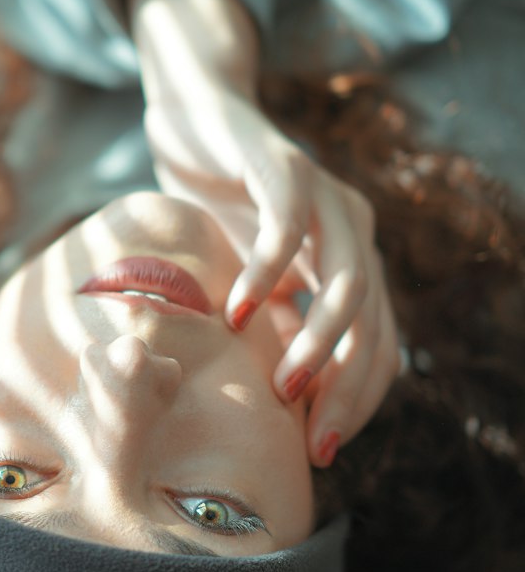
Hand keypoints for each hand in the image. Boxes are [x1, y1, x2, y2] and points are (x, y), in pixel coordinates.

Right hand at [143, 82, 401, 462]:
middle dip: (346, 390)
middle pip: (372, 325)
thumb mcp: (249, 280)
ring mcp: (326, 197)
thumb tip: (272, 409)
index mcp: (353, 261)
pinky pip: (286, 230)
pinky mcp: (285, 167)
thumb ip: (271, 327)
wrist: (194, 119)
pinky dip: (266, 275)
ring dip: (318, 342)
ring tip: (282, 388)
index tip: (323, 452)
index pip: (378, 347)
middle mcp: (355, 230)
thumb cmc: (219, 205)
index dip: (357, 402)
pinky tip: (235, 314)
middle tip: (314, 443)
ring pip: (346, 283)